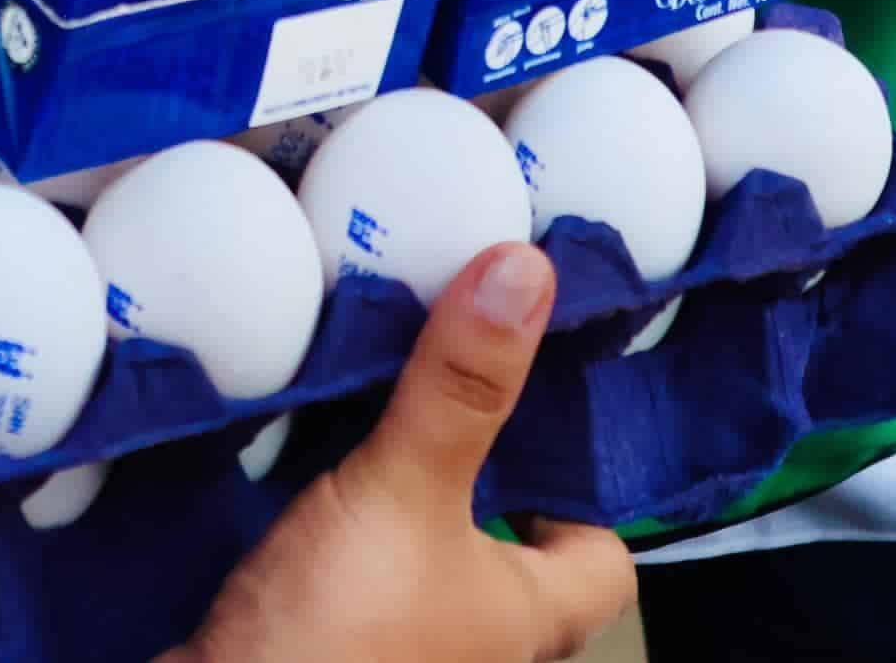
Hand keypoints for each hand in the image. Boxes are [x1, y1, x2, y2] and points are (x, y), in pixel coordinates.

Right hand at [173, 245, 634, 662]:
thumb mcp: (404, 491)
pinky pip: (346, 568)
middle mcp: (472, 644)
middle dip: (480, 479)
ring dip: (399, 494)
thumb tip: (525, 271)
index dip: (588, 500)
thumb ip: (460, 387)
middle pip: (506, 556)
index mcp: (524, 619)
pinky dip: (330, 521)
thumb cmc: (339, 638)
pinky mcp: (320, 639)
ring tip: (371, 402)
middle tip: (451, 384)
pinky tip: (292, 462)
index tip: (548, 420)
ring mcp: (395, 646)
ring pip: (421, 558)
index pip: (603, 563)